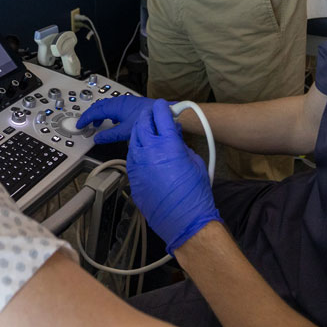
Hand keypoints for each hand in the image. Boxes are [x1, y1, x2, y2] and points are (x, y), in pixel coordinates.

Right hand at [76, 96, 156, 143]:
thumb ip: (111, 135)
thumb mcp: (126, 131)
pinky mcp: (132, 105)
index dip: (86, 118)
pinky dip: (109, 114)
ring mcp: (126, 102)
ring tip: (97, 123)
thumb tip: (98, 139)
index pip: (95, 111)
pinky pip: (115, 107)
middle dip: (91, 114)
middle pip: (100, 106)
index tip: (80, 124)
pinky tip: (113, 121)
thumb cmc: (148, 119)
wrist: (164, 113)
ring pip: (107, 106)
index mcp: (116, 106)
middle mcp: (120, 101)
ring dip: (100, 114)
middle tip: (84, 123)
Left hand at [127, 99, 219, 254]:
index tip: (162, 106)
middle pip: (142, 123)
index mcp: (168, 144)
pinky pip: (131, 157)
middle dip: (148, 116)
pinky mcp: (132, 177)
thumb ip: (180, 143)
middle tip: (154, 116)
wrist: (185, 221)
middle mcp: (149, 151)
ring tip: (149, 133)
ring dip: (140, 132)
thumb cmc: (194, 193)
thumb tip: (173, 134)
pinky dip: (137, 150)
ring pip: (133, 139)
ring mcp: (137, 164)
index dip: (162, 107)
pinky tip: (145, 153)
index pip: (160, 115)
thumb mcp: (195, 160)